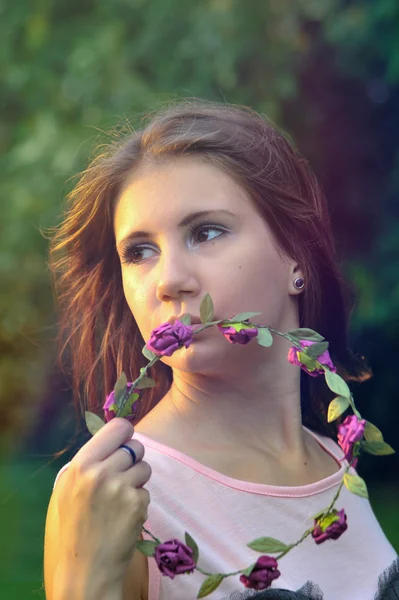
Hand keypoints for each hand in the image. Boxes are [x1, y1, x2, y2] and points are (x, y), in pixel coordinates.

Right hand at [56, 418, 150, 588]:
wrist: (86, 567)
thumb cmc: (75, 525)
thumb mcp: (69, 486)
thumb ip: (90, 460)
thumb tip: (115, 436)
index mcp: (81, 464)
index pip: (117, 427)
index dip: (125, 434)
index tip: (124, 443)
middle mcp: (100, 472)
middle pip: (135, 446)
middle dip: (133, 459)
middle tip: (121, 477)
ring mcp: (120, 488)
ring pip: (145, 467)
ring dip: (137, 481)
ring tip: (119, 500)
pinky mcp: (137, 504)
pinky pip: (146, 491)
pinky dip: (138, 502)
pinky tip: (124, 517)